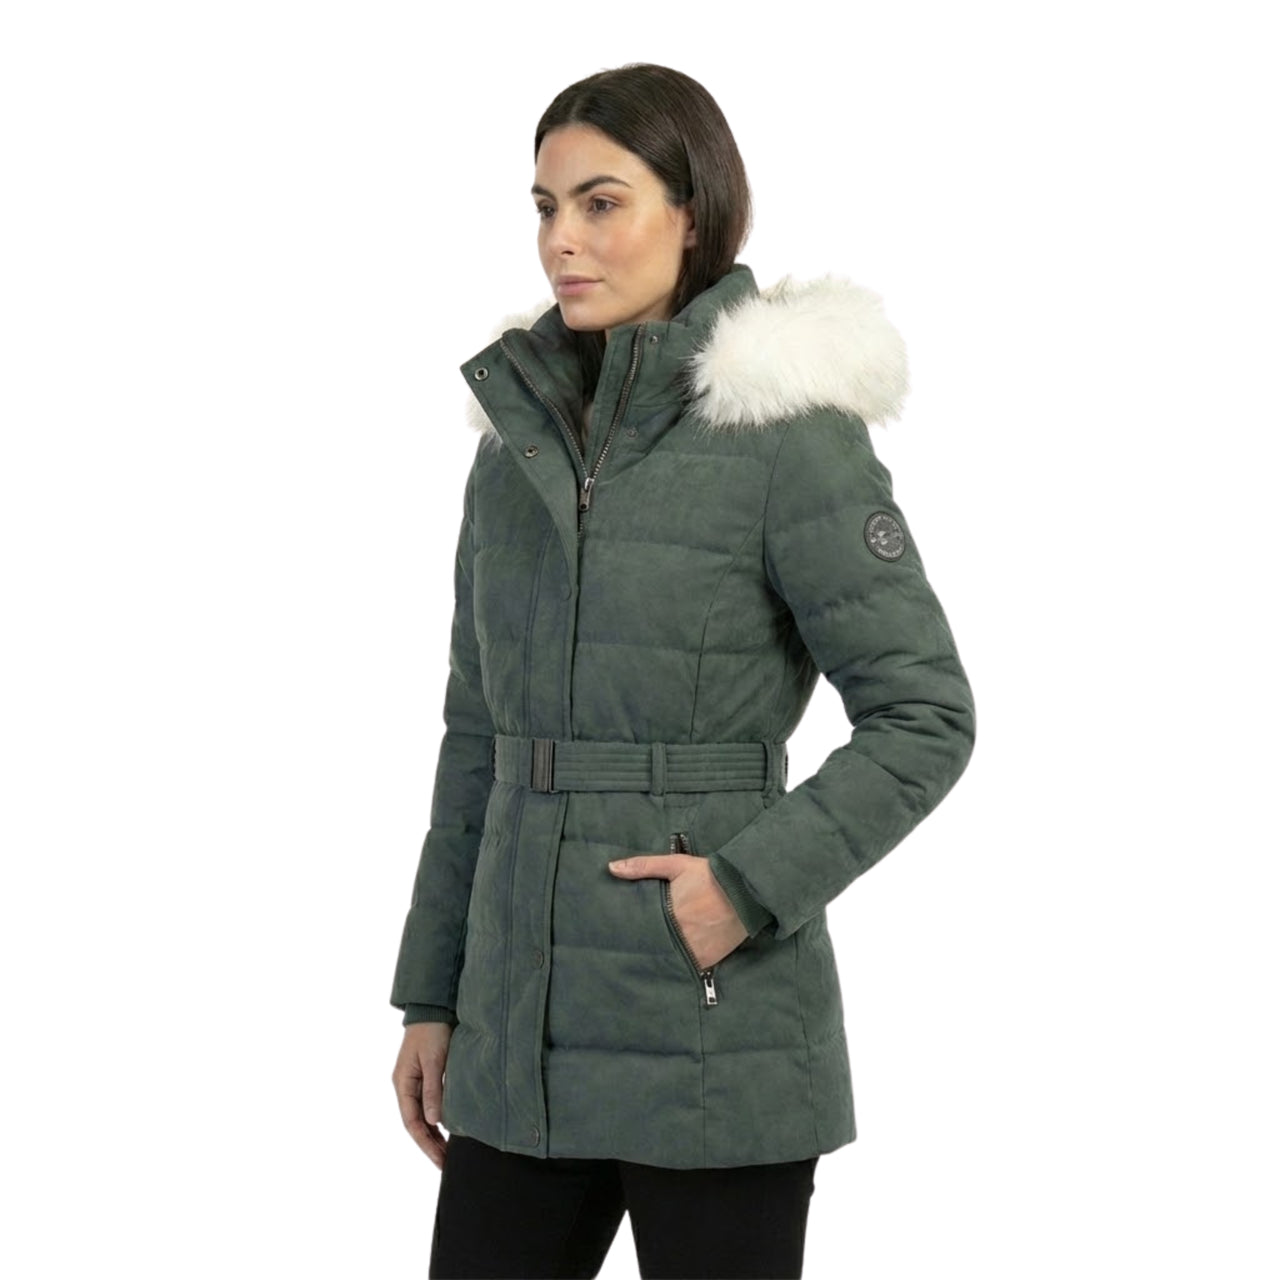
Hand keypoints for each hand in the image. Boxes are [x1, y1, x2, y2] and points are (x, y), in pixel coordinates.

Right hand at [392, 1022, 451, 1169]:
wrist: (432, 1007)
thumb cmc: (432, 1031)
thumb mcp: (434, 1060)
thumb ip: (433, 1090)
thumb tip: (435, 1122)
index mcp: (403, 1084)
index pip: (413, 1123)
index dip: (426, 1144)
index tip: (440, 1161)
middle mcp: (405, 1086)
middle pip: (416, 1123)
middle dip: (430, 1145)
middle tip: (446, 1165)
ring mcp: (414, 1082)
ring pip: (422, 1116)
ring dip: (434, 1135)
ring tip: (448, 1154)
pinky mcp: (425, 1076)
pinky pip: (428, 1104)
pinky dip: (437, 1119)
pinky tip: (447, 1129)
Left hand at [608, 853, 748, 969]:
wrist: (748, 890)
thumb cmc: (710, 876)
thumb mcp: (676, 865)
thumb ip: (644, 866)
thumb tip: (611, 867)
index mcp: (668, 916)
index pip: (641, 932)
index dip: (632, 934)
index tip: (621, 936)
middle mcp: (680, 937)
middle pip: (655, 948)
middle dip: (646, 947)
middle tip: (631, 949)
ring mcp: (695, 951)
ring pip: (671, 960)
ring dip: (664, 957)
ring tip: (651, 957)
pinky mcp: (709, 959)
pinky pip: (690, 967)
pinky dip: (683, 964)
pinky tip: (674, 962)